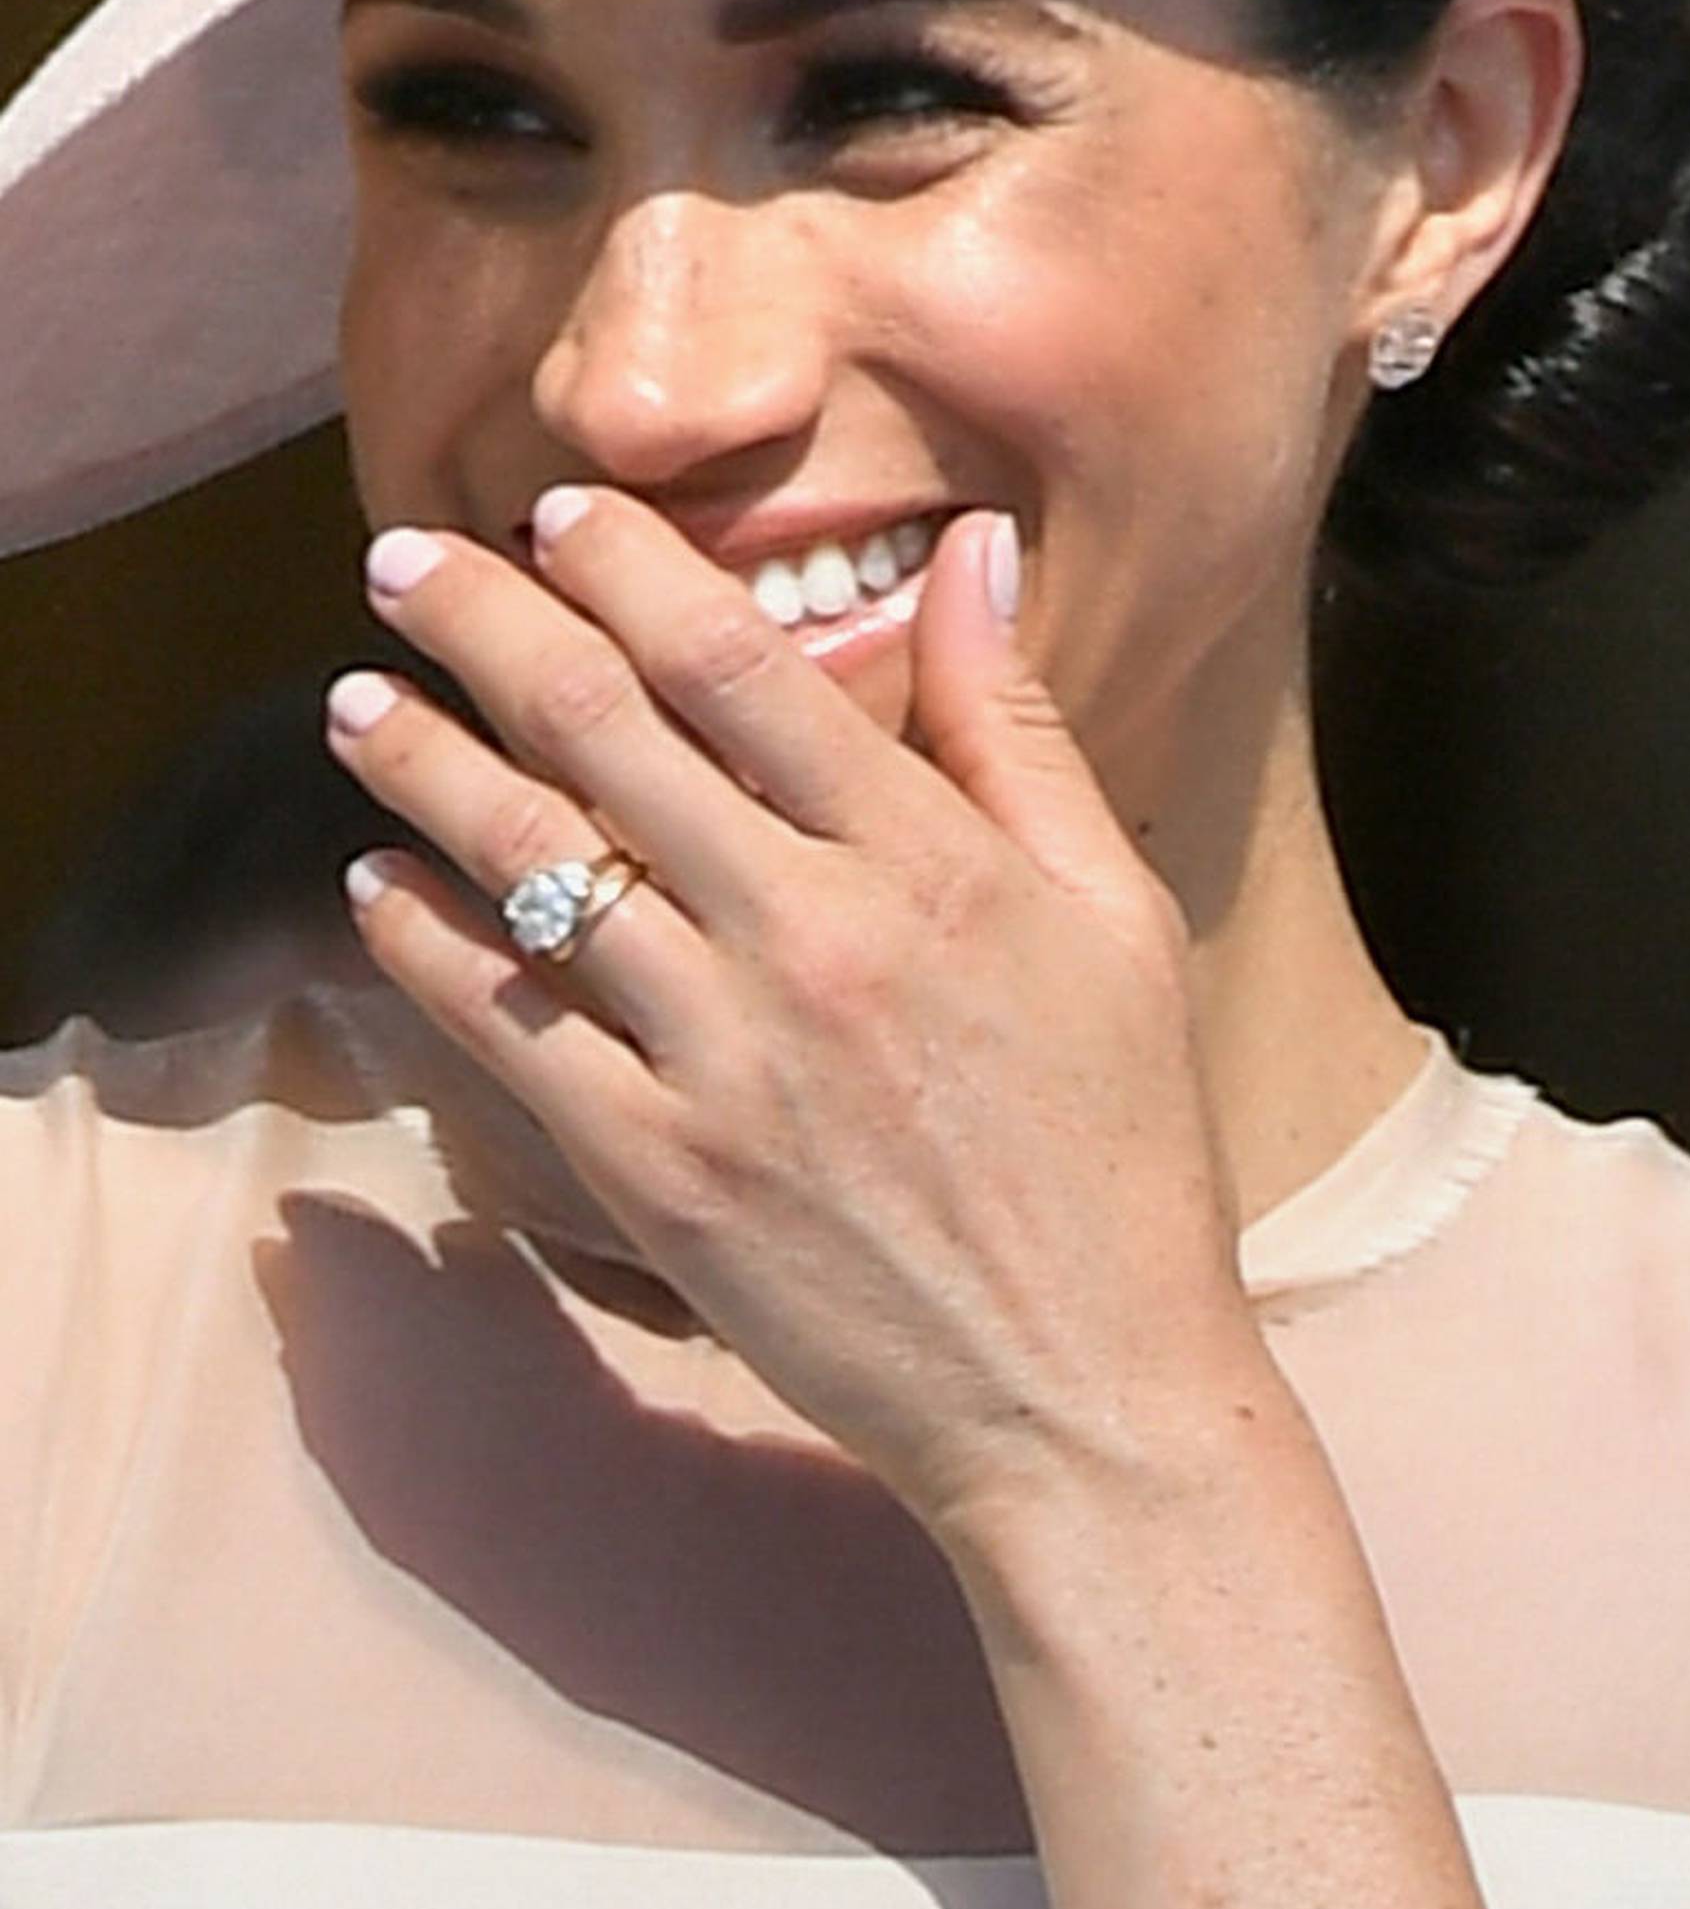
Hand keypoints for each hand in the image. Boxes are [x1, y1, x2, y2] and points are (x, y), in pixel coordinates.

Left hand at [327, 492, 1266, 1553]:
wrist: (1083, 1396)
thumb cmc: (1118, 1145)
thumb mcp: (1115, 914)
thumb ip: (1020, 728)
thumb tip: (972, 551)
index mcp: (929, 867)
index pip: (738, 669)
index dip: (629, 571)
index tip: (555, 512)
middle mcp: (812, 943)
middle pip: (605, 737)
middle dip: (484, 630)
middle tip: (396, 562)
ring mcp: (723, 1063)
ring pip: (532, 871)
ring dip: (423, 769)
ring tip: (352, 702)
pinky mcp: (658, 1176)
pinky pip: (510, 1033)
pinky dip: (430, 950)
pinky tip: (380, 891)